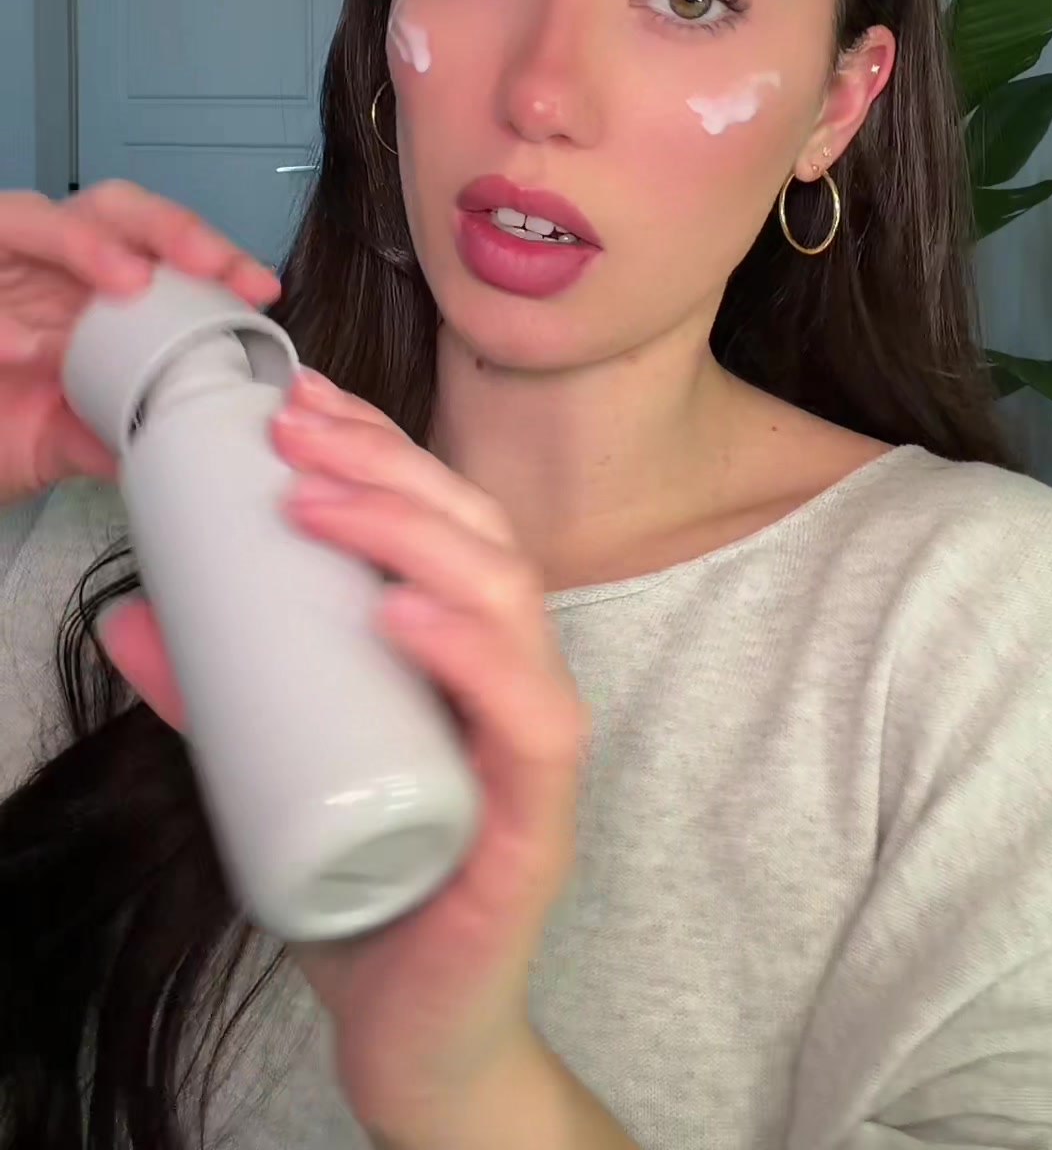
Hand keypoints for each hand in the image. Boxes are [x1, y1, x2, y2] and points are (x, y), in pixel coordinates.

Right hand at [0, 182, 280, 505]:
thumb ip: (116, 432)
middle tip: (206, 262)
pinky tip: (25, 349)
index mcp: (87, 287)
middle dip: (167, 227)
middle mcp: (42, 261)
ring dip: (86, 244)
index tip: (257, 286)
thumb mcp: (64, 441)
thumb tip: (191, 438)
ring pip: (33, 217)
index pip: (159, 246)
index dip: (210, 255)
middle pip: (111, 209)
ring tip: (129, 281)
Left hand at [100, 366, 588, 1146]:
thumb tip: (131, 615)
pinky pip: (530, 722)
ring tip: (317, 501)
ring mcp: (532, 750)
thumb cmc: (365, 886)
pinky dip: (473, 655)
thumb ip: (218, 697)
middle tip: (290, 429)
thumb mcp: (273, 766)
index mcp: (469, 655)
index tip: (297, 399)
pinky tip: (403, 614)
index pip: (444, 520)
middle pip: (479, 536)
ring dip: (415, 535)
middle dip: (388, 466)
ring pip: (511, 604)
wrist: (414, 1036)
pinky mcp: (535, 826)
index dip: (380, 446)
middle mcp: (514, 682)